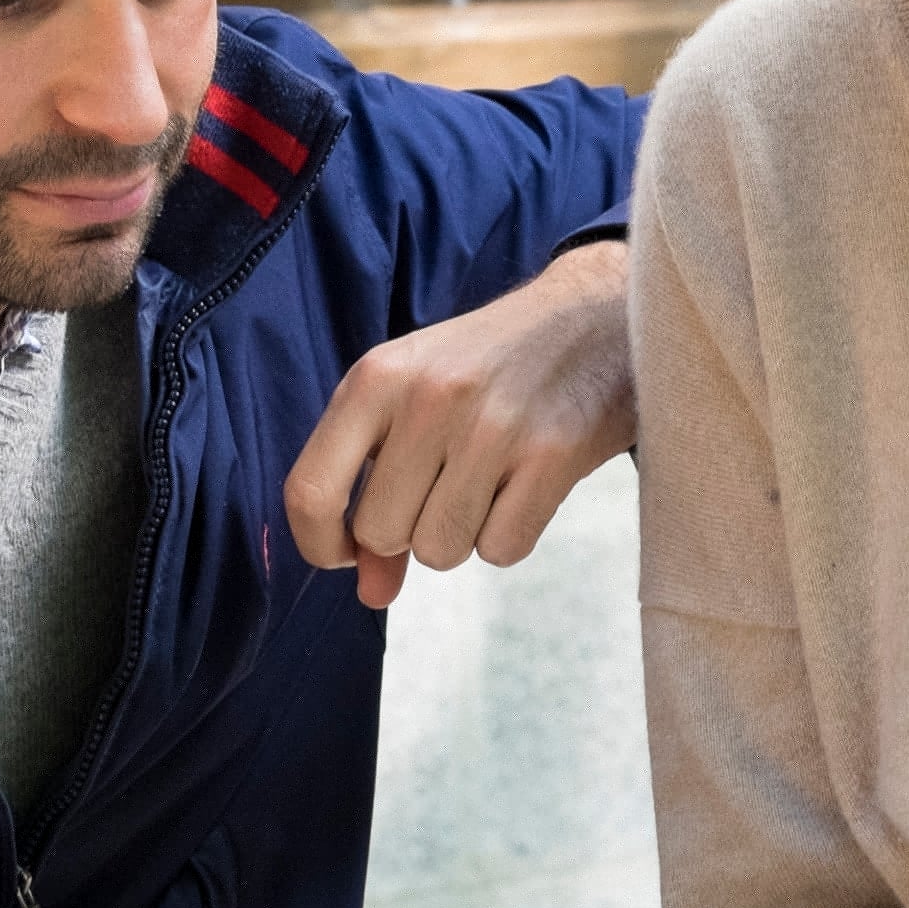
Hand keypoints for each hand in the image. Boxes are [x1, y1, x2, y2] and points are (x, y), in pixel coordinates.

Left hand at [285, 240, 632, 606]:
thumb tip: (371, 592)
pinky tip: (526, 484)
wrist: (598, 316)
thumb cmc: (490, 365)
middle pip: (381, 533)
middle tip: (446, 486)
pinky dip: (511, 533)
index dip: (321, 543)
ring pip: (441, 550)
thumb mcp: (415, 401)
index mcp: (378, 376)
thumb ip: (377, 488)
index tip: (347, 553)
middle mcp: (429, 397)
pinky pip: (502, 550)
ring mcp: (492, 427)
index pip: (310, 490)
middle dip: (409, 530)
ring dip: (463, 533)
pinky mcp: (553, 455)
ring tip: (491, 478)